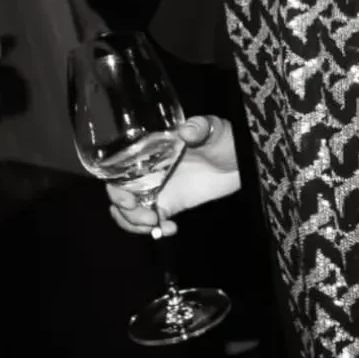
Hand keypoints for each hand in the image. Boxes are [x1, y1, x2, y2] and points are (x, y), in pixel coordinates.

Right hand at [107, 115, 239, 237]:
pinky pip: (152, 220)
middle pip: (119, 194)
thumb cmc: (225, 137)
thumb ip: (198, 128)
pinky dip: (153, 229)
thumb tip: (186, 131)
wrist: (244, 160)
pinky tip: (169, 229)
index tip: (127, 199)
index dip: (114, 186)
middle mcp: (148, 170)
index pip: (118, 168)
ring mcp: (159, 188)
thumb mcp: (213, 128)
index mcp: (149, 150)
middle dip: (123, 210)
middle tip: (146, 216)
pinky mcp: (172, 203)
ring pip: (130, 211)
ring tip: (155, 223)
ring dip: (134, 223)